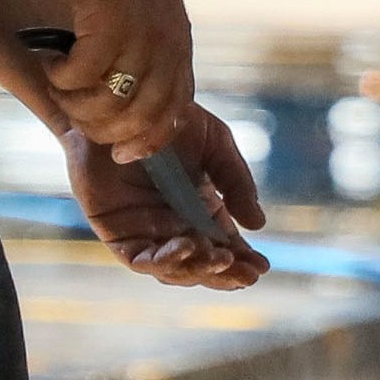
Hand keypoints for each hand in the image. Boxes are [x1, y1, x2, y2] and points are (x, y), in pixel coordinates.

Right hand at [45, 0, 197, 157]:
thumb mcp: (150, 15)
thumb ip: (146, 53)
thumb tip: (122, 93)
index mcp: (179, 50)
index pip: (172, 116)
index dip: (146, 141)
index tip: (119, 150)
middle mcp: (165, 51)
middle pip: (138, 121)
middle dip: (102, 131)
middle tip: (73, 117)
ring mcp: (139, 42)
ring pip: (106, 105)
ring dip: (74, 104)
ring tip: (58, 86)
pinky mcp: (106, 28)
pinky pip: (79, 76)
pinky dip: (59, 77)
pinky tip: (50, 60)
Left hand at [66, 120, 269, 289]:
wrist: (124, 104)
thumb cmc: (169, 119)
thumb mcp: (216, 145)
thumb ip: (237, 183)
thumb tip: (258, 225)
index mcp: (201, 208)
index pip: (224, 244)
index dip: (242, 260)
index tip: (262, 267)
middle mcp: (175, 225)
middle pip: (202, 264)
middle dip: (225, 274)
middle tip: (246, 275)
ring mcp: (146, 232)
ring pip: (173, 269)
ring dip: (198, 271)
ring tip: (221, 260)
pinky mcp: (117, 233)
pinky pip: (140, 260)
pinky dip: (164, 261)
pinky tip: (188, 248)